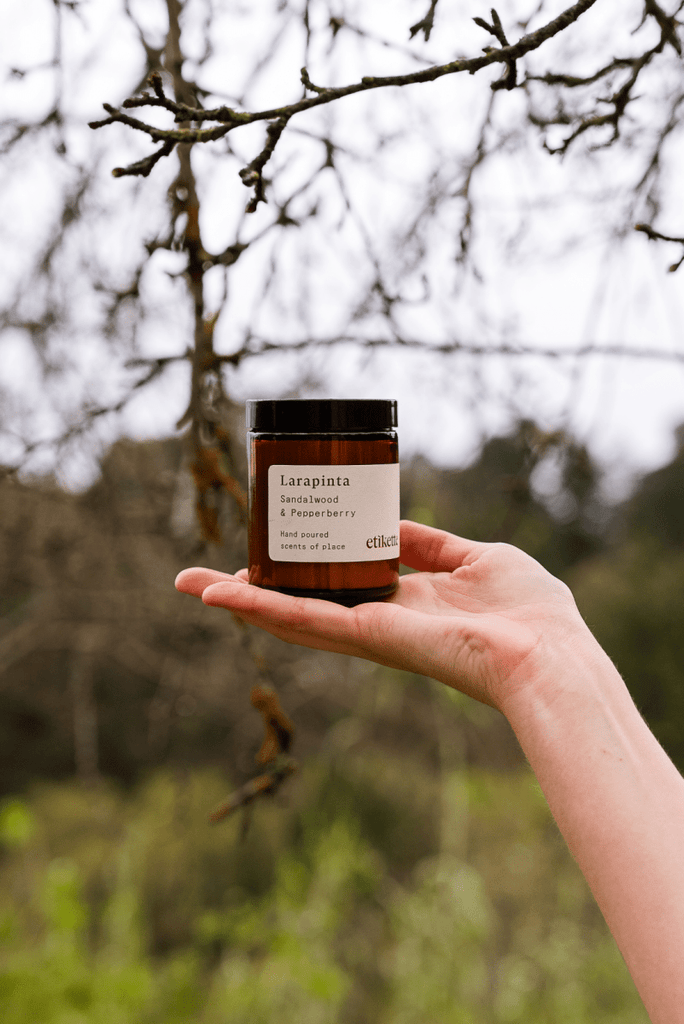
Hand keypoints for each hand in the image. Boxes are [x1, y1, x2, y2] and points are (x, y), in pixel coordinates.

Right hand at [175, 521, 588, 714]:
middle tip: (203, 579)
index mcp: (403, 602)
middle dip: (252, 593)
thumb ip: (431, 544)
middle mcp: (377, 621)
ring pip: (290, 615)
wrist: (549, 653)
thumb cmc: (527, 610)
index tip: (271, 552)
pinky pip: (305, 620)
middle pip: (301, 603)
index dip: (301, 571)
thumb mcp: (474, 557)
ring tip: (191, 586)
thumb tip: (395, 522)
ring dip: (239, 601)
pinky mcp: (368, 637)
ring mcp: (368, 632)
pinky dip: (260, 609)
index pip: (337, 585)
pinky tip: (219, 597)